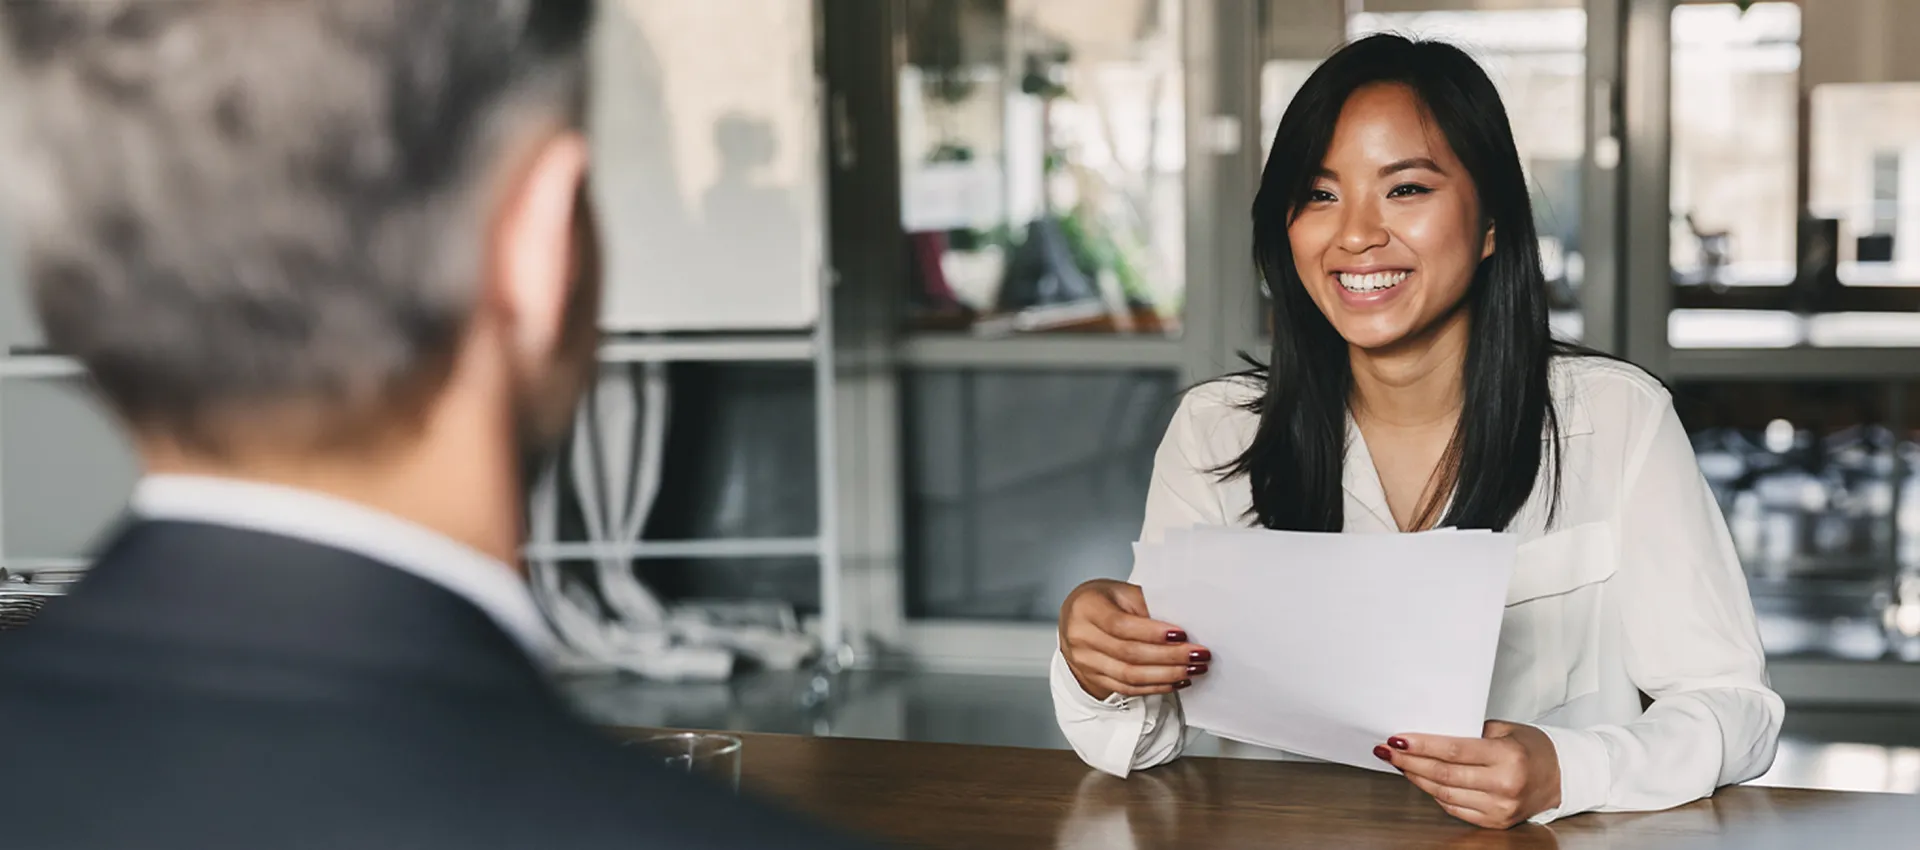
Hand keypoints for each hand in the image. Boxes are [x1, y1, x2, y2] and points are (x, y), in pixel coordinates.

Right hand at [1057, 579, 1208, 700]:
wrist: (1077, 617)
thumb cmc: (1104, 600)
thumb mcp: (1122, 592)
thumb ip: (1148, 605)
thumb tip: (1185, 622)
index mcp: (1087, 608)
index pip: (1120, 625)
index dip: (1152, 633)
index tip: (1181, 635)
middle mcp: (1081, 636)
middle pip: (1129, 653)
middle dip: (1169, 656)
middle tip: (1198, 654)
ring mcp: (1085, 661)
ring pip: (1130, 675)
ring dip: (1167, 675)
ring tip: (1193, 669)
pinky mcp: (1094, 679)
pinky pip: (1128, 689)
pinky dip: (1155, 686)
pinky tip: (1176, 681)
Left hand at [1375, 721, 1561, 829]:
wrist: (1561, 776)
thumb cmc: (1532, 747)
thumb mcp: (1504, 729)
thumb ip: (1468, 732)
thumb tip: (1427, 733)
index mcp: (1508, 756)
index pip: (1454, 751)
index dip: (1421, 746)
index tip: (1397, 739)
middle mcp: (1504, 784)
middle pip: (1444, 774)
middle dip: (1410, 762)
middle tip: (1388, 751)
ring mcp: (1500, 807)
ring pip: (1445, 793)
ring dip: (1418, 778)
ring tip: (1400, 763)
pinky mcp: (1496, 822)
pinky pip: (1455, 808)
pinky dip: (1435, 794)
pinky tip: (1422, 780)